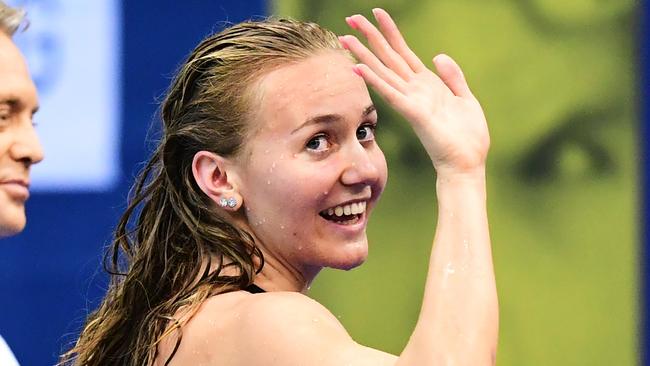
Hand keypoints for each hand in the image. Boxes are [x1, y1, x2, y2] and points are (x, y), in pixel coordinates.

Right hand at [339, 8, 489, 175]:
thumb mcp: (464, 98)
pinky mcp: (413, 113)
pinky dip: (374, 80)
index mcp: (426, 84)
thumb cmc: (467, 136)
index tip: (377, 12)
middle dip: (369, 37)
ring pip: (383, 71)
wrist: (467, 163)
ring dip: (363, 54)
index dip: (390, 31)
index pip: (403, 52)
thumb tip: (437, 55)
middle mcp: (413, 90)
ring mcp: (411, 101)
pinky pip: (390, 93)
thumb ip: (452, 76)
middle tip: (350, 18)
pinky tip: (358, 67)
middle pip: (387, 57)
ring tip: (345, 37)